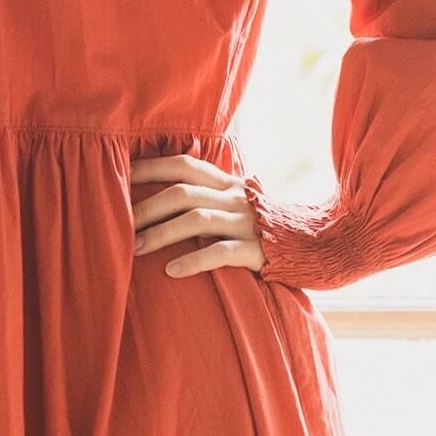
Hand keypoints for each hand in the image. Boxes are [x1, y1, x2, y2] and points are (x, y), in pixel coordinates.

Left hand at [129, 154, 265, 278]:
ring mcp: (247, 223)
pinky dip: (193, 260)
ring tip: (134, 250)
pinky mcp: (257, 250)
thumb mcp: (239, 203)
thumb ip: (210, 196)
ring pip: (197, 220)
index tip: (120, 176)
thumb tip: (161, 197)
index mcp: (228, 183)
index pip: (183, 165)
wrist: (316, 245)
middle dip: (146, 208)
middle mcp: (236, 197)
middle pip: (182, 193)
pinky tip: (172, 271)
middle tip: (120, 225)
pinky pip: (221, 252)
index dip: (150, 167)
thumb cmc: (266, 227)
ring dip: (161, 234)